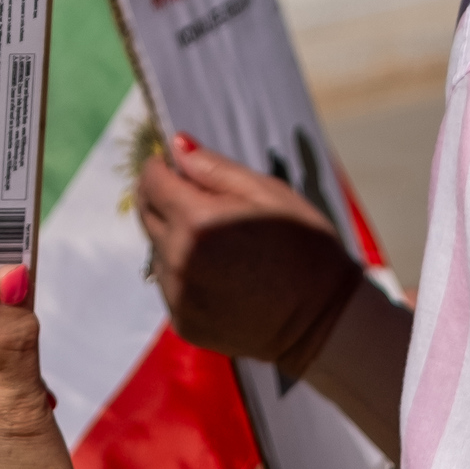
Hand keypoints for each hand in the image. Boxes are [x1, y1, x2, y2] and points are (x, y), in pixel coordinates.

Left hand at [136, 138, 360, 378]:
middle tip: (202, 201)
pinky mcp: (183, 322)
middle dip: (165, 199)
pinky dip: (185, 272)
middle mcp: (178, 260)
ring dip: (175, 238)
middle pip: (147, 214)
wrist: (322, 320)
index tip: (180, 168)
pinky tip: (220, 273)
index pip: (150, 181)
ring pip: (157, 251)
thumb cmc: (302, 247)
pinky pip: (170, 285)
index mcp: (196, 221)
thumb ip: (214, 168)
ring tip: (220, 244)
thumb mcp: (266, 192)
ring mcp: (178, 296)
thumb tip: (176, 146)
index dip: (162, 168)